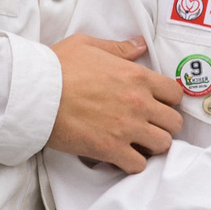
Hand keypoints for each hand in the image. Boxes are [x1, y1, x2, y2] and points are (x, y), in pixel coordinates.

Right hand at [48, 35, 185, 172]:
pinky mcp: (111, 149)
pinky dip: (133, 163)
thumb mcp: (89, 45)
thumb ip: (119, 48)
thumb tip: (139, 44)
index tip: (158, 104)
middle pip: (174, 122)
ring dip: (153, 145)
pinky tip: (122, 156)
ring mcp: (127, 127)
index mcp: (137, 76)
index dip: (169, 100)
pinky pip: (138, 165)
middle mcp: (139, 102)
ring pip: (163, 145)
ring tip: (138, 142)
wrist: (35, 92)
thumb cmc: (57, 66)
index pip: (175, 93)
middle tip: (149, 125)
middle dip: (164, 125)